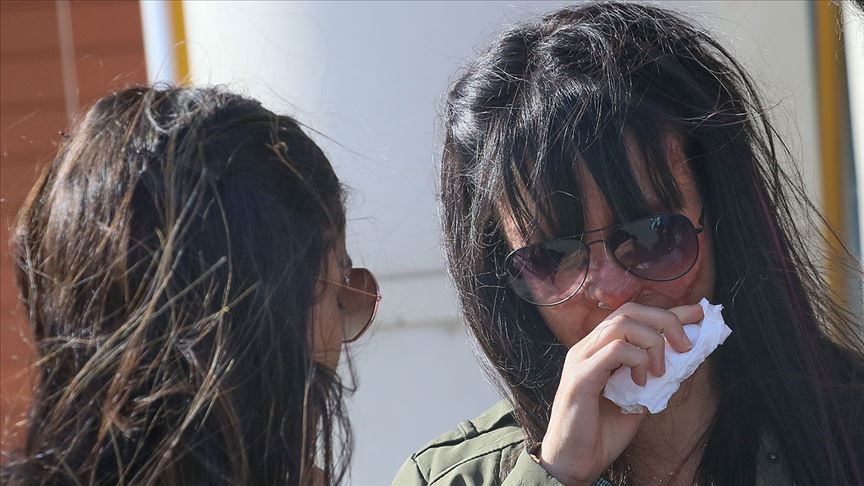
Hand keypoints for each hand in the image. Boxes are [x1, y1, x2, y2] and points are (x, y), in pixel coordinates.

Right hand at [537, 302, 703, 484]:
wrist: (574, 461)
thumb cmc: (601, 433)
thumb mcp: (637, 399)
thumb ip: (652, 377)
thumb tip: (682, 360)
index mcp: (599, 350)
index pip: (634, 316)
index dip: (668, 312)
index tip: (697, 314)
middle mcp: (588, 347)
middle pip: (629, 311)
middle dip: (666, 320)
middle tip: (686, 346)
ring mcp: (582, 358)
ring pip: (622, 324)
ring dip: (653, 342)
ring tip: (660, 370)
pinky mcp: (582, 376)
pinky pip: (615, 350)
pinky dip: (637, 360)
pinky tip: (641, 381)